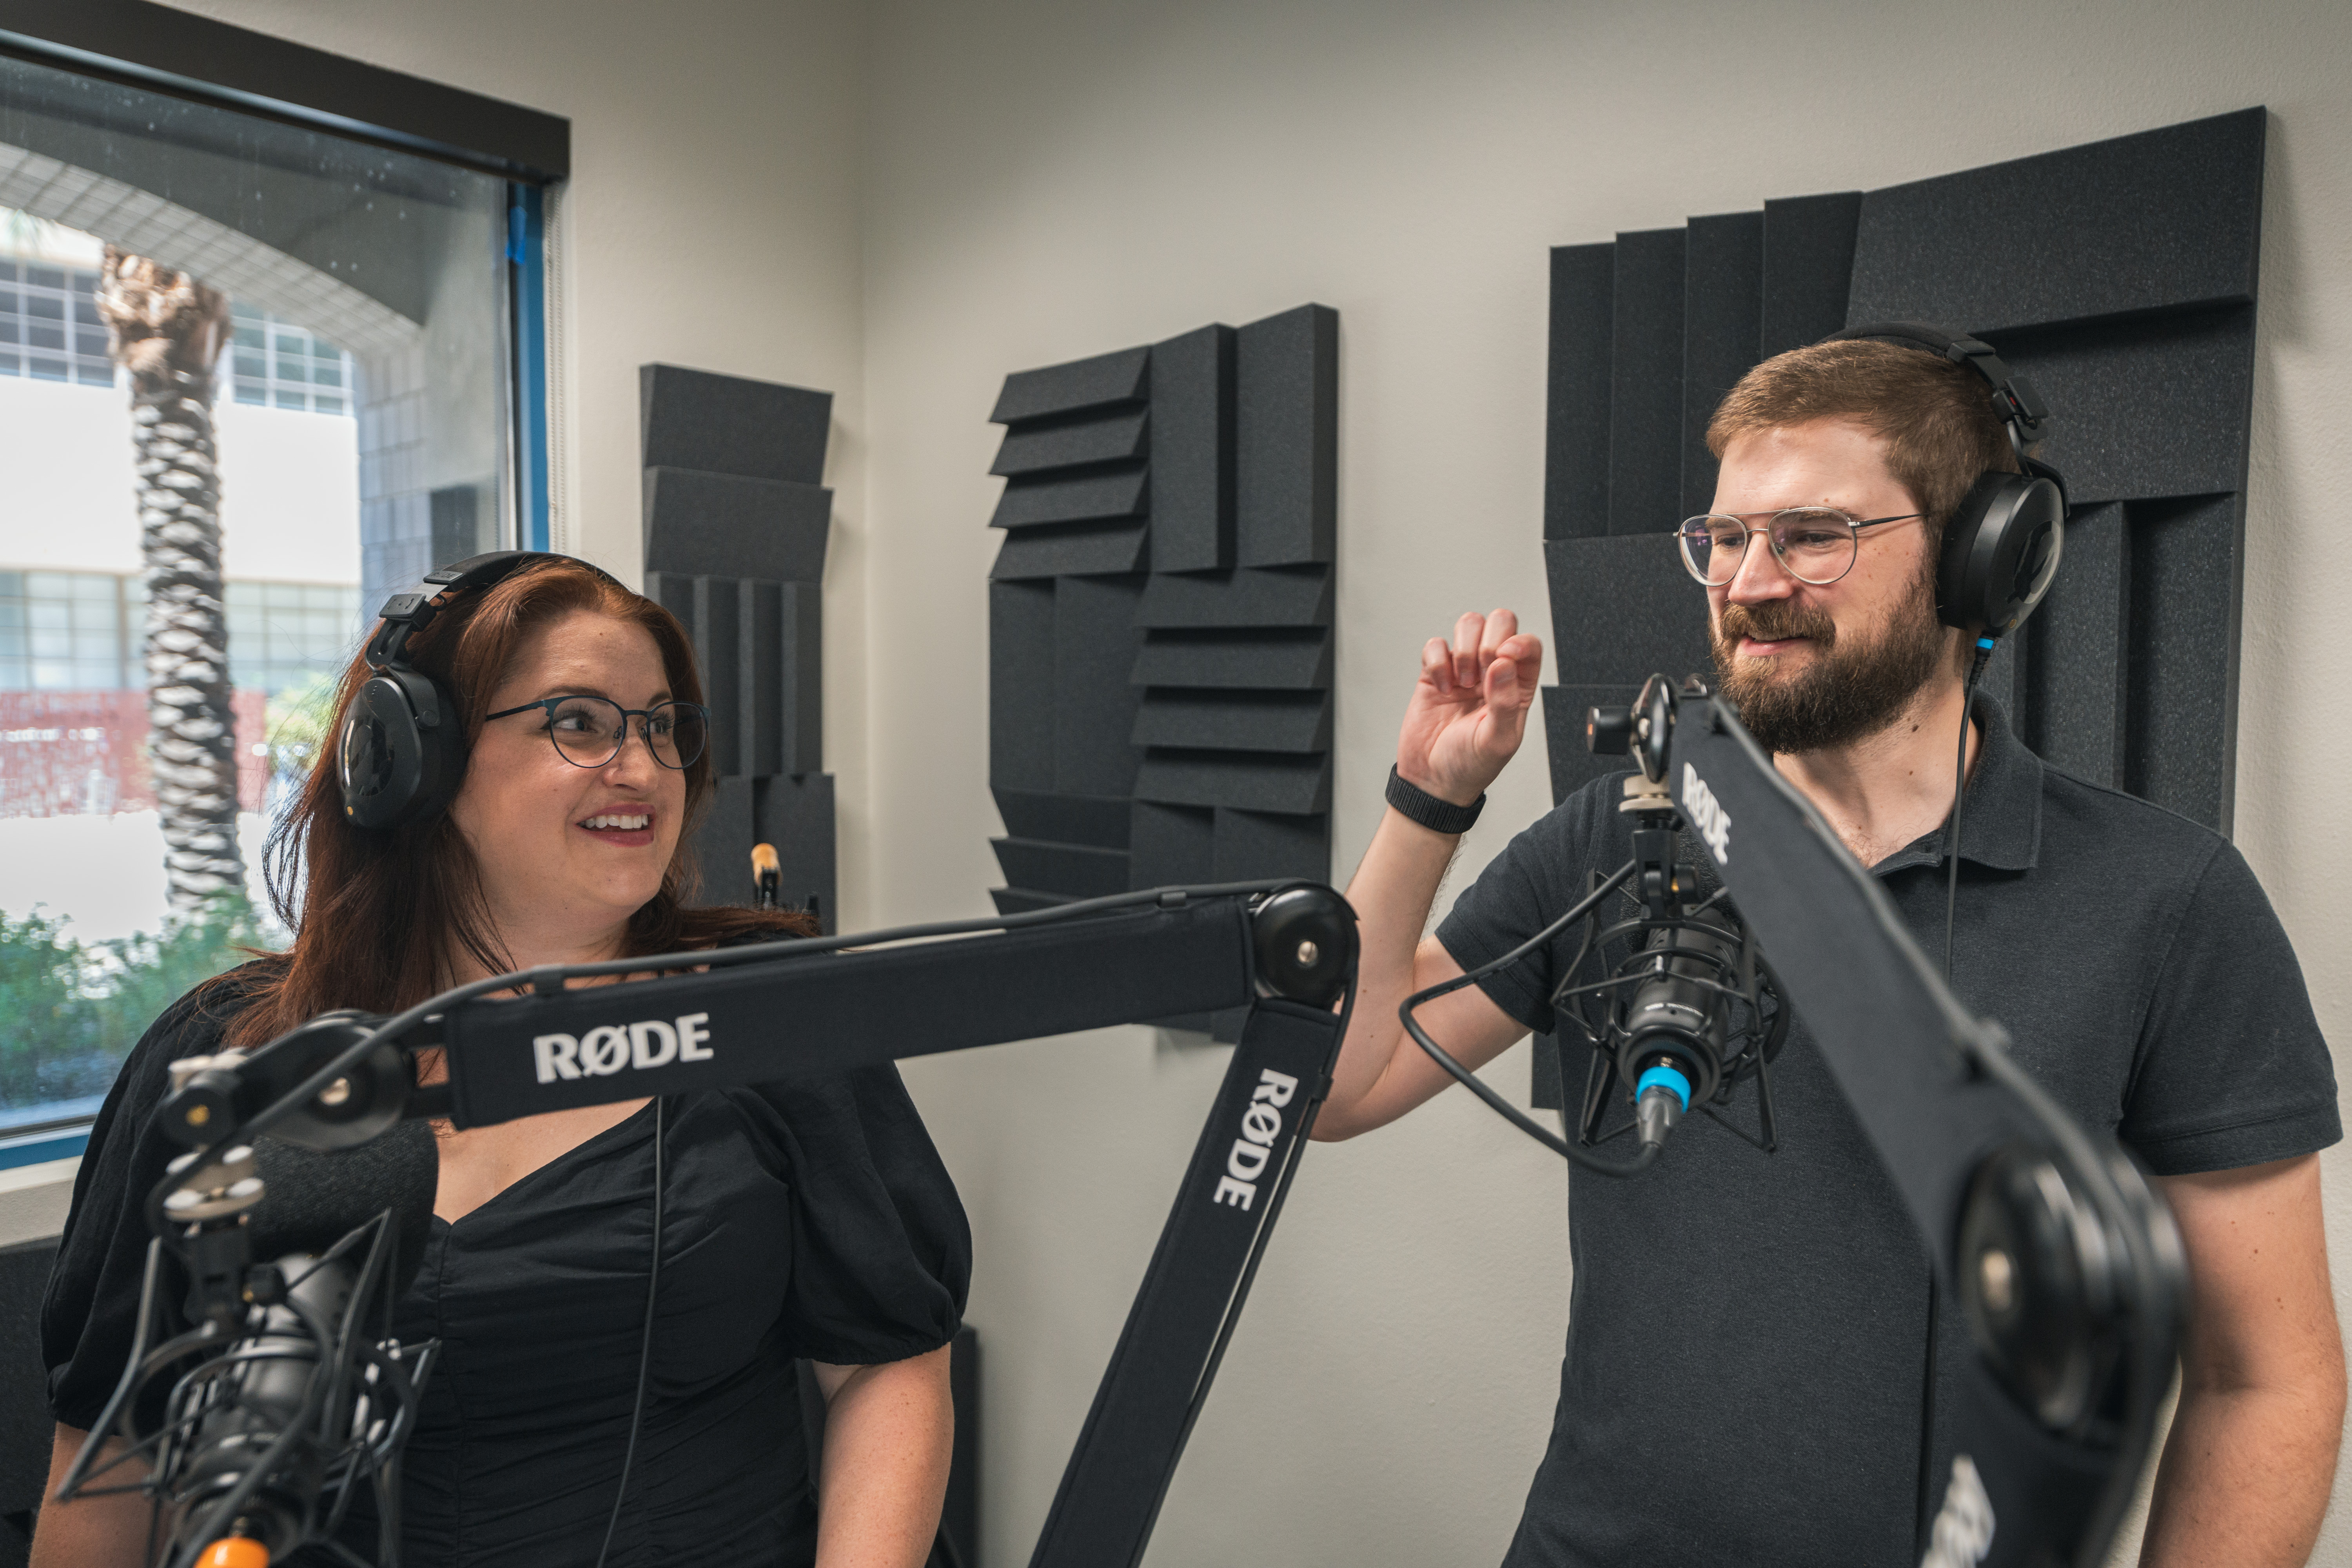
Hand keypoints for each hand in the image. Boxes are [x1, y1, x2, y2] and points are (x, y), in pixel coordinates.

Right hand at [1396, 609, 1542, 807]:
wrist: (1431, 781)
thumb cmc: (1470, 766)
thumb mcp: (1497, 741)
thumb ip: (1505, 702)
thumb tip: (1505, 663)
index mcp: (1518, 688)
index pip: (1528, 645)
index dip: (1519, 642)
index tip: (1504, 658)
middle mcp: (1493, 673)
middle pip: (1500, 623)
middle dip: (1488, 642)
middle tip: (1479, 674)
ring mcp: (1463, 670)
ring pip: (1469, 625)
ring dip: (1462, 649)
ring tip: (1461, 682)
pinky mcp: (1435, 673)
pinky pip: (1435, 645)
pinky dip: (1436, 662)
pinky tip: (1441, 688)